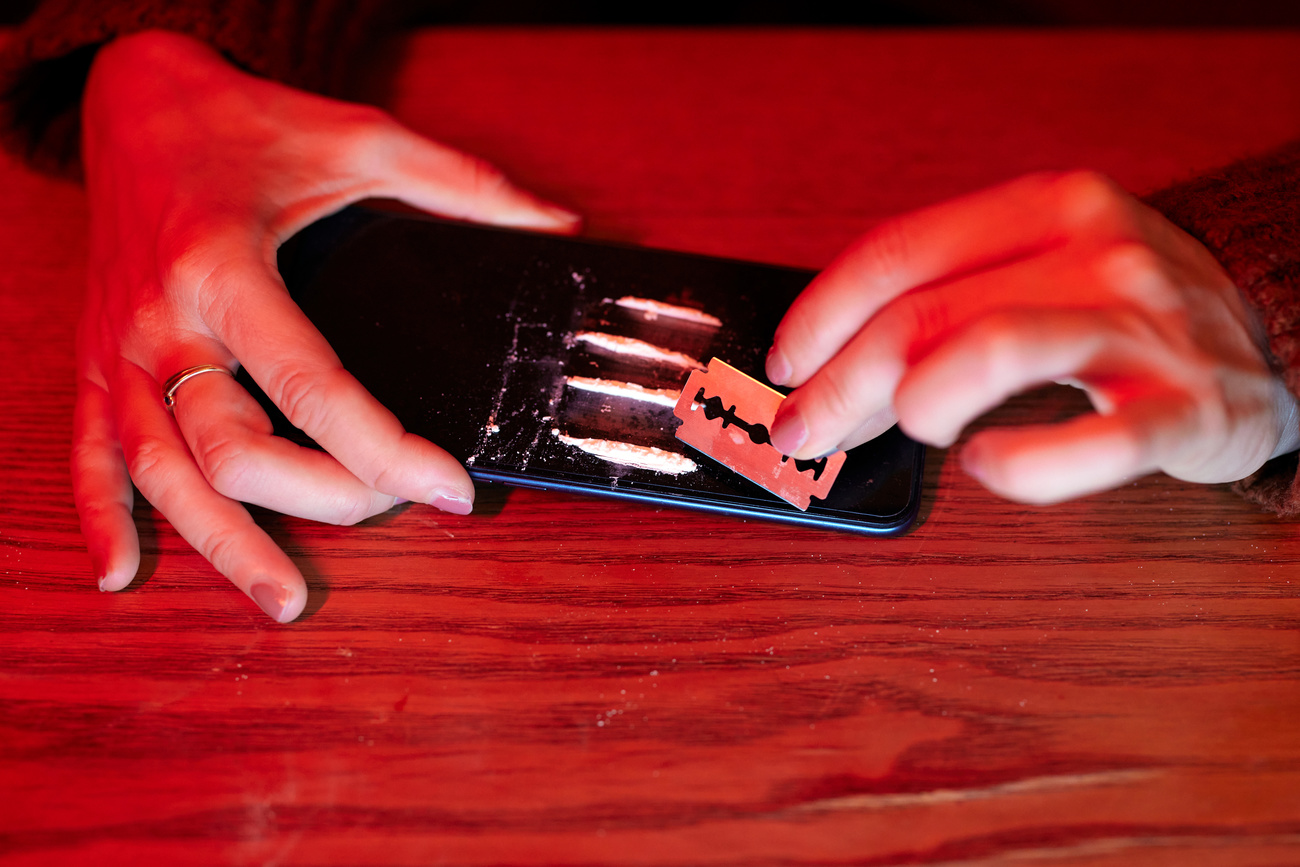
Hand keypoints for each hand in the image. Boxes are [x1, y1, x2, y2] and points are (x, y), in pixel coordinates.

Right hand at [75, 31, 578, 620]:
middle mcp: (161, 319)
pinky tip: (123, 573)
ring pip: (158, 472)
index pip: (310, 385)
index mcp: (223, 266)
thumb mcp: (359, 137)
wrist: (130, 99)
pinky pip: (85, 454)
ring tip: (283, 601)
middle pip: (231, 447)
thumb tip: (554, 223)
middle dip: (319, 498)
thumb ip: (461, 184)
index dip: (386, 451)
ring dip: (221, 545)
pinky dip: (98, 518)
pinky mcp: (91, 361)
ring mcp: (115, 349)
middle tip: (389, 513)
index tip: (450, 489)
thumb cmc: (242, 123)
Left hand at [766, 171, 1299, 503]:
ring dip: (919, 403)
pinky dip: (1024, 465)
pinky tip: (987, 466)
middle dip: (840, 381)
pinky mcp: (1186, 407)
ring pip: (999, 349)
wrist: (1270, 343)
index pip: (901, 251)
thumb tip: (827, 365)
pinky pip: (1094, 442)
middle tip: (802, 431)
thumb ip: (947, 298)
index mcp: (1044, 209)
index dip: (824, 313)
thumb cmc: (1126, 312)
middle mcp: (1093, 251)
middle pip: (928, 312)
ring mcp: (1144, 325)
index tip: (785, 364)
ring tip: (911, 432)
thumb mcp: (1040, 267)